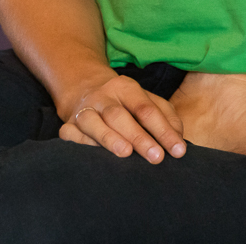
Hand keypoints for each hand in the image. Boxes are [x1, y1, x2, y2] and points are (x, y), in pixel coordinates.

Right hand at [59, 74, 185, 162]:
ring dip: (109, 138)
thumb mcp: (148, 101)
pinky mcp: (67, 125)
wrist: (84, 89)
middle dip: (139, 137)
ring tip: (126, 153)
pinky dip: (81, 144)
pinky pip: (71, 134)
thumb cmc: (125, 103)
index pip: (146, 109)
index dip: (163, 130)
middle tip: (157, 157)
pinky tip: (94, 156)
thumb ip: (166, 117)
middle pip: (120, 115)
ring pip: (93, 122)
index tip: (178, 151)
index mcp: (126, 88)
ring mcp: (83, 110)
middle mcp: (103, 96)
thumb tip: (178, 140)